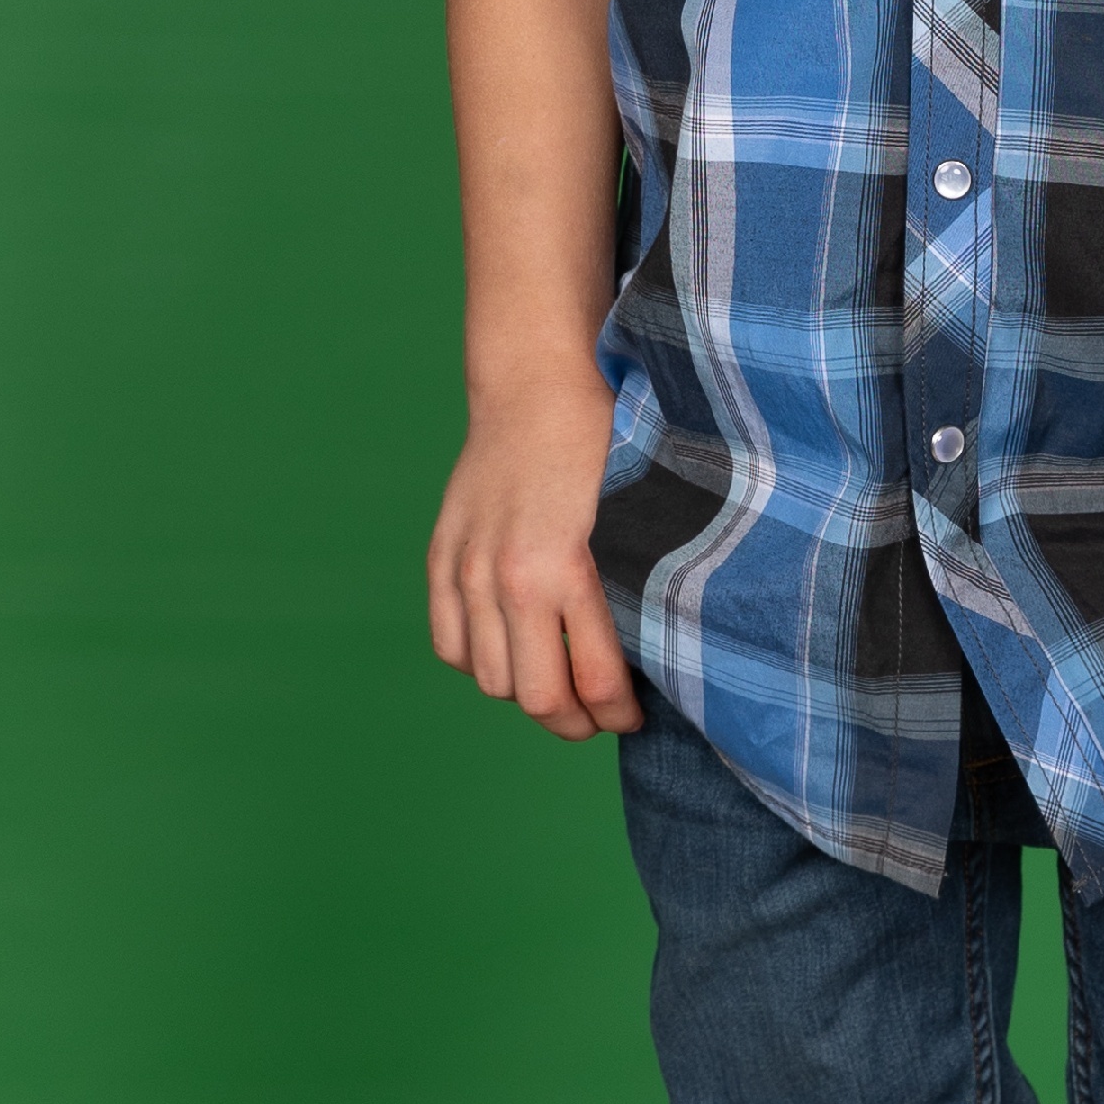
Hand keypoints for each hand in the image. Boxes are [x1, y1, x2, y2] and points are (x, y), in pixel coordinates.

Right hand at [427, 367, 639, 743]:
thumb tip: (662, 652)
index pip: (594, 681)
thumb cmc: (602, 436)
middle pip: (536, 698)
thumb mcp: (636, 510)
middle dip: (576, 721)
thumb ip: (638, 583)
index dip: (619, 714)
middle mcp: (507, 578)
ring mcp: (467, 569)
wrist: (536, 382)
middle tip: (601, 715)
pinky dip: (481, 662)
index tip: (635, 716)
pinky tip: (514, 649)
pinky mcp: (441, 558)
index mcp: (564, 566)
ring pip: (491, 680)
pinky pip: (451, 646)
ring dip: (528, 691)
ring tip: (562, 680)